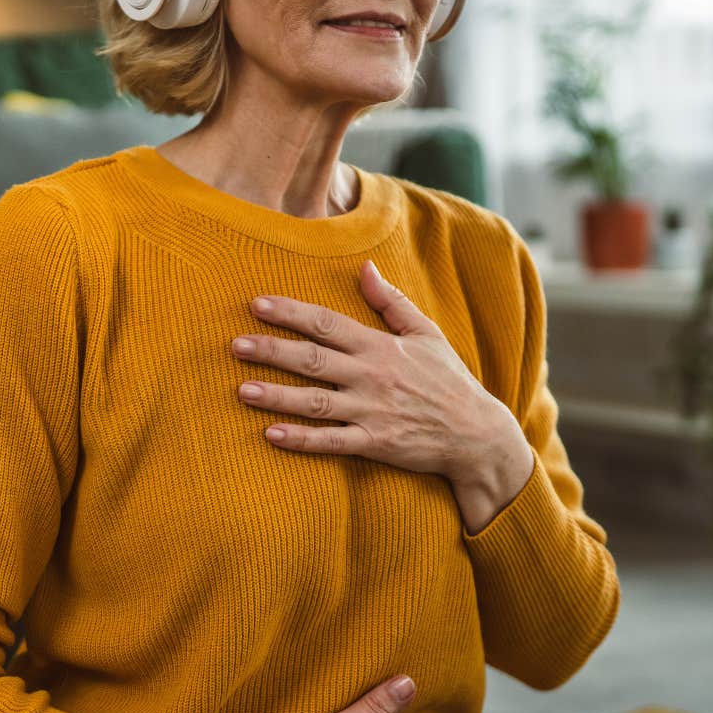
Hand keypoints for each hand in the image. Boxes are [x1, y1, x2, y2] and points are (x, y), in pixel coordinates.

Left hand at [232, 260, 521, 487]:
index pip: (327, 323)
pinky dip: (302, 440)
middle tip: (236, 344)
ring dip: (277, 396)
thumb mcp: (426, 333)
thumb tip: (366, 268)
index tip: (257, 304)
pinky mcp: (375, 444)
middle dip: (272, 350)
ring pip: (316, 402)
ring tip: (242, 390)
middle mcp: (371, 376)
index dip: (291, 312)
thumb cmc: (449, 381)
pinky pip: (332, 443)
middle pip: (312, 359)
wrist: (476, 435)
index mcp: (380, 346)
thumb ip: (392, 302)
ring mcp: (371, 412)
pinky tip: (272, 435)